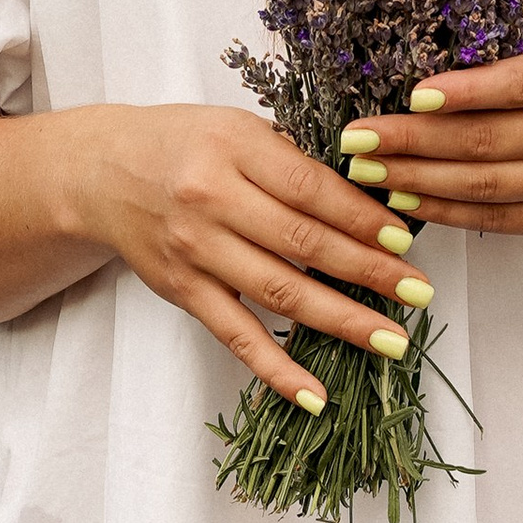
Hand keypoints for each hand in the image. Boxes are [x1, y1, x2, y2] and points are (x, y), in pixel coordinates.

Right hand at [63, 103, 432, 408]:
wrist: (102, 171)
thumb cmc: (183, 143)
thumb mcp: (237, 127)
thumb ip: (294, 159)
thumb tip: (371, 199)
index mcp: (233, 147)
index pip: (309, 188)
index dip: (361, 217)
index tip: (405, 239)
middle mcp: (212, 199)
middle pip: (302, 243)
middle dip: (368, 271)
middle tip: (419, 293)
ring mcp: (195, 250)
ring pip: (278, 293)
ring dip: (341, 321)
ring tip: (391, 339)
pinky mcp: (182, 290)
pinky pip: (236, 336)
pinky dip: (276, 370)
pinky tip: (315, 395)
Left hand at [352, 28, 522, 244]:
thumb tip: (449, 42)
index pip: (510, 86)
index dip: (456, 93)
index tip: (406, 95)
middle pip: (481, 142)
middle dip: (409, 143)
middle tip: (353, 139)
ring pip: (482, 187)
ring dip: (416, 182)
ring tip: (366, 173)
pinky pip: (500, 220)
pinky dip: (451, 214)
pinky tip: (411, 204)